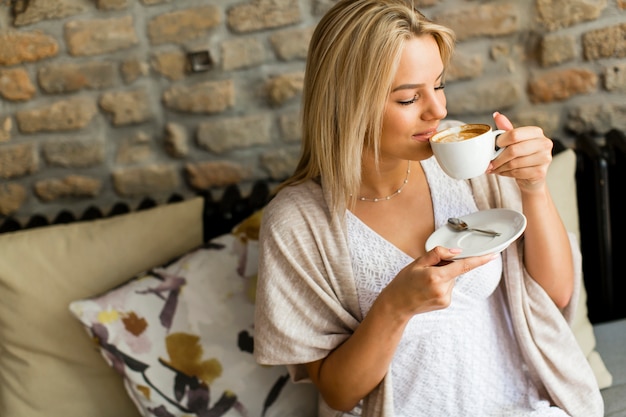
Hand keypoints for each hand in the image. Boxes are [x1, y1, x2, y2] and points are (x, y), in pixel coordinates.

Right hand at [380, 246, 497, 318]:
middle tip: (427, 270)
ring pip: (452, 279)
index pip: (463, 266)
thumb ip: (437, 254)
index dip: (480, 260)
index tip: (493, 256)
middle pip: (455, 271)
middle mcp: (443, 289)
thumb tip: (456, 252)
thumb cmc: (404, 282)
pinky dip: (442, 285)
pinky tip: (429, 289)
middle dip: (446, 266)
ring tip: (426, 282)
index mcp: (436, 277)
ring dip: (443, 276)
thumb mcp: (417, 263)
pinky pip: (449, 288)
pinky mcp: (446, 303)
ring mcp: (445, 299)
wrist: (396, 305)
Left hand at [487, 111, 552, 190]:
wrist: (531, 175)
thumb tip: (496, 114)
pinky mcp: (541, 172)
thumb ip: (506, 128)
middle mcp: (544, 143)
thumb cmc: (521, 154)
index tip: (493, 147)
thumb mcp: (514, 140)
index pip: (514, 134)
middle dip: (498, 158)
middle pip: (514, 150)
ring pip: (514, 163)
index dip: (500, 142)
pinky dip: (506, 174)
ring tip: (494, 168)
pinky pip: (518, 173)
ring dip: (500, 167)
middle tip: (489, 163)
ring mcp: (545, 158)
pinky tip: (502, 172)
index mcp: (536, 132)